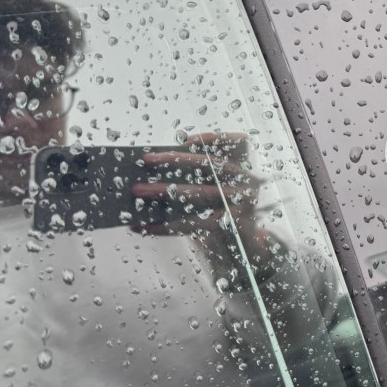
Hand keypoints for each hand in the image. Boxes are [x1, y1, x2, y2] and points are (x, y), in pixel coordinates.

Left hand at [131, 132, 268, 266]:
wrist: (242, 248)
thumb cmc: (220, 209)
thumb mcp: (215, 187)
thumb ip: (197, 175)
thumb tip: (154, 169)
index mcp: (246, 166)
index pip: (238, 142)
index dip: (213, 138)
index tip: (186, 138)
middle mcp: (248, 181)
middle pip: (209, 164)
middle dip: (174, 161)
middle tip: (146, 159)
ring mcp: (242, 204)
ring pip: (199, 193)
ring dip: (164, 191)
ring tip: (138, 192)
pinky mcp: (230, 227)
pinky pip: (192, 224)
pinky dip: (164, 225)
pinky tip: (143, 226)